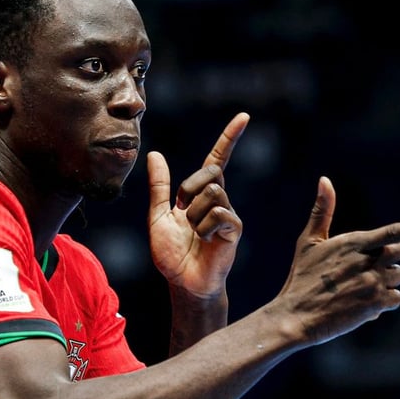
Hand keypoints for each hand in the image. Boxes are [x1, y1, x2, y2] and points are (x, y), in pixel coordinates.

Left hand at [146, 112, 249, 297]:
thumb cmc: (171, 254)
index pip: (217, 160)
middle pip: (210, 172)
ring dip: (193, 214)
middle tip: (183, 212)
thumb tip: (155, 154)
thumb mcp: (157, 216)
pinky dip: (203, 227)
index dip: (229, 138)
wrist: (183, 282)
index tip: (244, 117)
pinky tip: (204, 241)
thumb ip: (159, 186)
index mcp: (200, 194)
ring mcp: (228, 214)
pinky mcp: (234, 229)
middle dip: (190, 188)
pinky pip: (218, 213)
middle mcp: (218, 200)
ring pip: (211, 192)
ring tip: (194, 233)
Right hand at [278, 176, 399, 345]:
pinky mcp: (375, 304)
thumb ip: (322, 211)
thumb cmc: (302, 277)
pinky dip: (382, 301)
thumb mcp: (308, 241)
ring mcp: (372, 283)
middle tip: (373, 264)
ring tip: (357, 287)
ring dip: (385, 281)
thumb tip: (324, 179)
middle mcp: (366, 261)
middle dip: (394, 256)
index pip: (393, 232)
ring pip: (398, 277)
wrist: (296, 315)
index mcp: (353, 242)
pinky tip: (360, 303)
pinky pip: (395, 298)